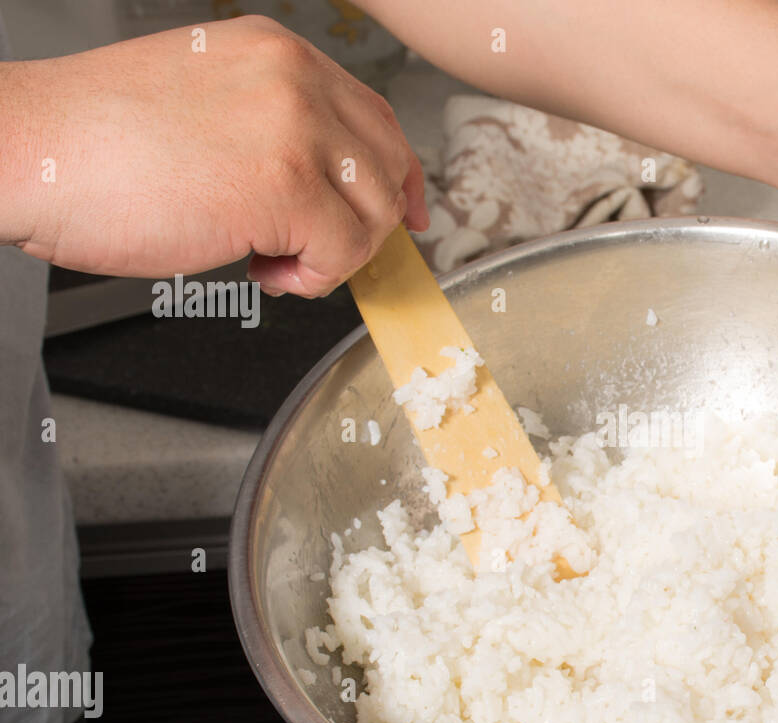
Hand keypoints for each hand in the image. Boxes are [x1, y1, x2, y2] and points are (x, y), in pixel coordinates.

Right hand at [4, 15, 428, 296]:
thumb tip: (328, 182)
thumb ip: (276, 127)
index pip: (375, 117)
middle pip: (387, 167)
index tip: (406, 211)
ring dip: (332, 254)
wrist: (29, 149)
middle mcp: (297, 80)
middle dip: (364, 224)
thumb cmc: (96, 141)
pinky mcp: (284, 186)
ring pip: (373, 214)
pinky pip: (343, 253)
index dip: (398, 175)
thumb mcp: (209, 103)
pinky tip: (263, 267)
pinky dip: (312, 278)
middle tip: (316, 248)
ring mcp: (295, 130)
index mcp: (279, 54)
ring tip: (273, 257)